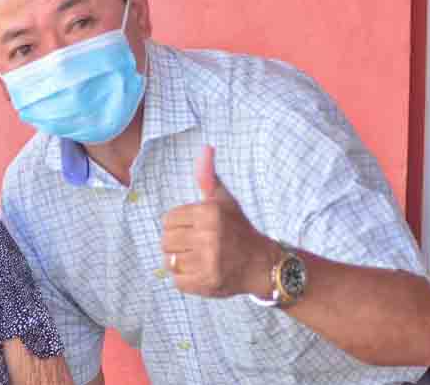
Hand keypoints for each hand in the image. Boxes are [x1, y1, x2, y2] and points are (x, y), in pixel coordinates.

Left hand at [161, 146, 277, 297]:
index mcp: (209, 213)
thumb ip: (208, 178)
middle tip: (196, 246)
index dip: (178, 226)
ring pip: (170, 261)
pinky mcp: (208, 282)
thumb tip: (206, 147)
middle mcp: (209, 236)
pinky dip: (186, 279)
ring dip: (181, 262)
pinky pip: (177, 281)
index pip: (168, 220)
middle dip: (177, 244)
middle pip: (166, 241)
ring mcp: (208, 261)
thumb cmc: (238, 230)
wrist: (263, 264)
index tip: (193, 230)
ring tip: (198, 259)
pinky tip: (201, 272)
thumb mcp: (225, 201)